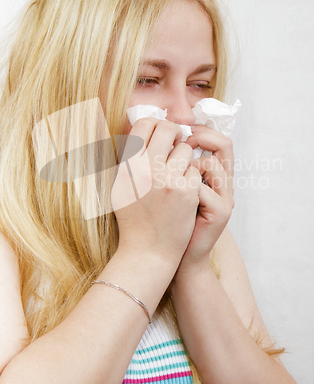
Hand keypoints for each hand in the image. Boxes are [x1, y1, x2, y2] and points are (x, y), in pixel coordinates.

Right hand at [111, 118, 201, 267]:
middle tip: (179, 143)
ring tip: (180, 175)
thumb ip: (130, 162)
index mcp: (128, 165)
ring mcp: (166, 179)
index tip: (163, 133)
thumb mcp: (120, 187)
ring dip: (185, 159)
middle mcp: (145, 168)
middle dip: (176, 133)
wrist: (147, 251)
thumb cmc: (134, 220)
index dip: (156, 124)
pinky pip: (195, 169)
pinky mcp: (185, 191)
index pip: (143, 124)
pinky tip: (186, 193)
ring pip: (185, 149)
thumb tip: (140, 135)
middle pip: (167, 128)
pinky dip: (193, 178)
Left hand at [176, 125, 234, 271]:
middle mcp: (225, 185)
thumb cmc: (165, 218)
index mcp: (214, 177)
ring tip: (172, 183)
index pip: (220, 141)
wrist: (168, 254)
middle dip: (199, 138)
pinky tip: (171, 204)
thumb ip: (173, 164)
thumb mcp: (171, 186)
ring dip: (185, 168)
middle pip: (224, 145)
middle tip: (177, 143)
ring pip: (209, 163)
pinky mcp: (221, 212)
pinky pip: (199, 187)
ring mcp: (226, 198)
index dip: (202, 130)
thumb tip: (158, 135)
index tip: (180, 130)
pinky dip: (181, 190)